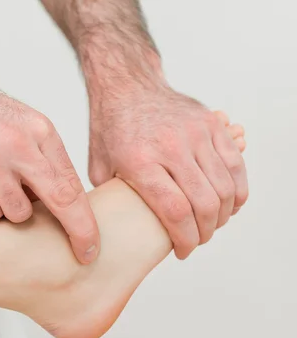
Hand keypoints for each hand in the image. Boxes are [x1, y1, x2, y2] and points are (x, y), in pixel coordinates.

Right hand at [0, 68, 98, 263]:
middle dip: (74, 231)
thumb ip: (47, 161)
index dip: (85, 221)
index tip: (91, 244)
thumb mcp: (27, 126)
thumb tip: (65, 206)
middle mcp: (17, 146)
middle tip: (84, 254)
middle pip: (57, 201)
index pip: (71, 184)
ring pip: (16, 213)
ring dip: (11, 207)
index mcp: (40, 132)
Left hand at [89, 86, 247, 258]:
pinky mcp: (211, 124)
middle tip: (197, 241)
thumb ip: (111, 199)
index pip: (175, 211)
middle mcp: (171, 146)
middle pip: (205, 203)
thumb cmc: (111, 130)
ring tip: (211, 225)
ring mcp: (195, 133)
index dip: (185, 239)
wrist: (127, 86)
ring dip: (223, 215)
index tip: (182, 252)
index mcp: (140, 161)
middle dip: (205, 232)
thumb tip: (115, 231)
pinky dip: (238, 190)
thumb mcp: (99, 167)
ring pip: (224, 187)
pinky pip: (235, 164)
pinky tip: (229, 204)